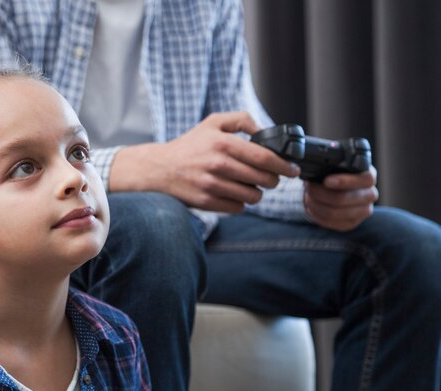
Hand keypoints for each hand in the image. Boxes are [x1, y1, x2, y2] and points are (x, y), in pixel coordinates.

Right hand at [109, 112, 300, 212]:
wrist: (160, 168)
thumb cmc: (189, 145)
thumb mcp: (212, 123)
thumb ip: (241, 120)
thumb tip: (264, 130)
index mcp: (223, 143)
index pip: (264, 158)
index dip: (284, 166)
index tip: (293, 170)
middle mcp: (218, 165)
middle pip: (263, 179)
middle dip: (273, 180)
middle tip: (271, 178)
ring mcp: (212, 185)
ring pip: (252, 197)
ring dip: (256, 193)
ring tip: (250, 186)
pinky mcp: (207, 202)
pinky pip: (238, 209)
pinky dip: (240, 204)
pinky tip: (233, 194)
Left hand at [304, 166, 378, 230]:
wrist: (334, 190)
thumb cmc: (335, 174)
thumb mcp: (336, 164)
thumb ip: (333, 164)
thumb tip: (320, 166)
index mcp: (369, 176)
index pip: (364, 180)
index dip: (344, 181)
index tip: (326, 181)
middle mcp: (370, 194)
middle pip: (343, 198)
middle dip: (320, 193)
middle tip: (309, 188)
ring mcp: (363, 211)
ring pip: (334, 212)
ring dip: (316, 204)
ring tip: (308, 197)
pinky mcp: (352, 223)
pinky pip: (331, 222)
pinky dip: (317, 215)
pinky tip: (311, 207)